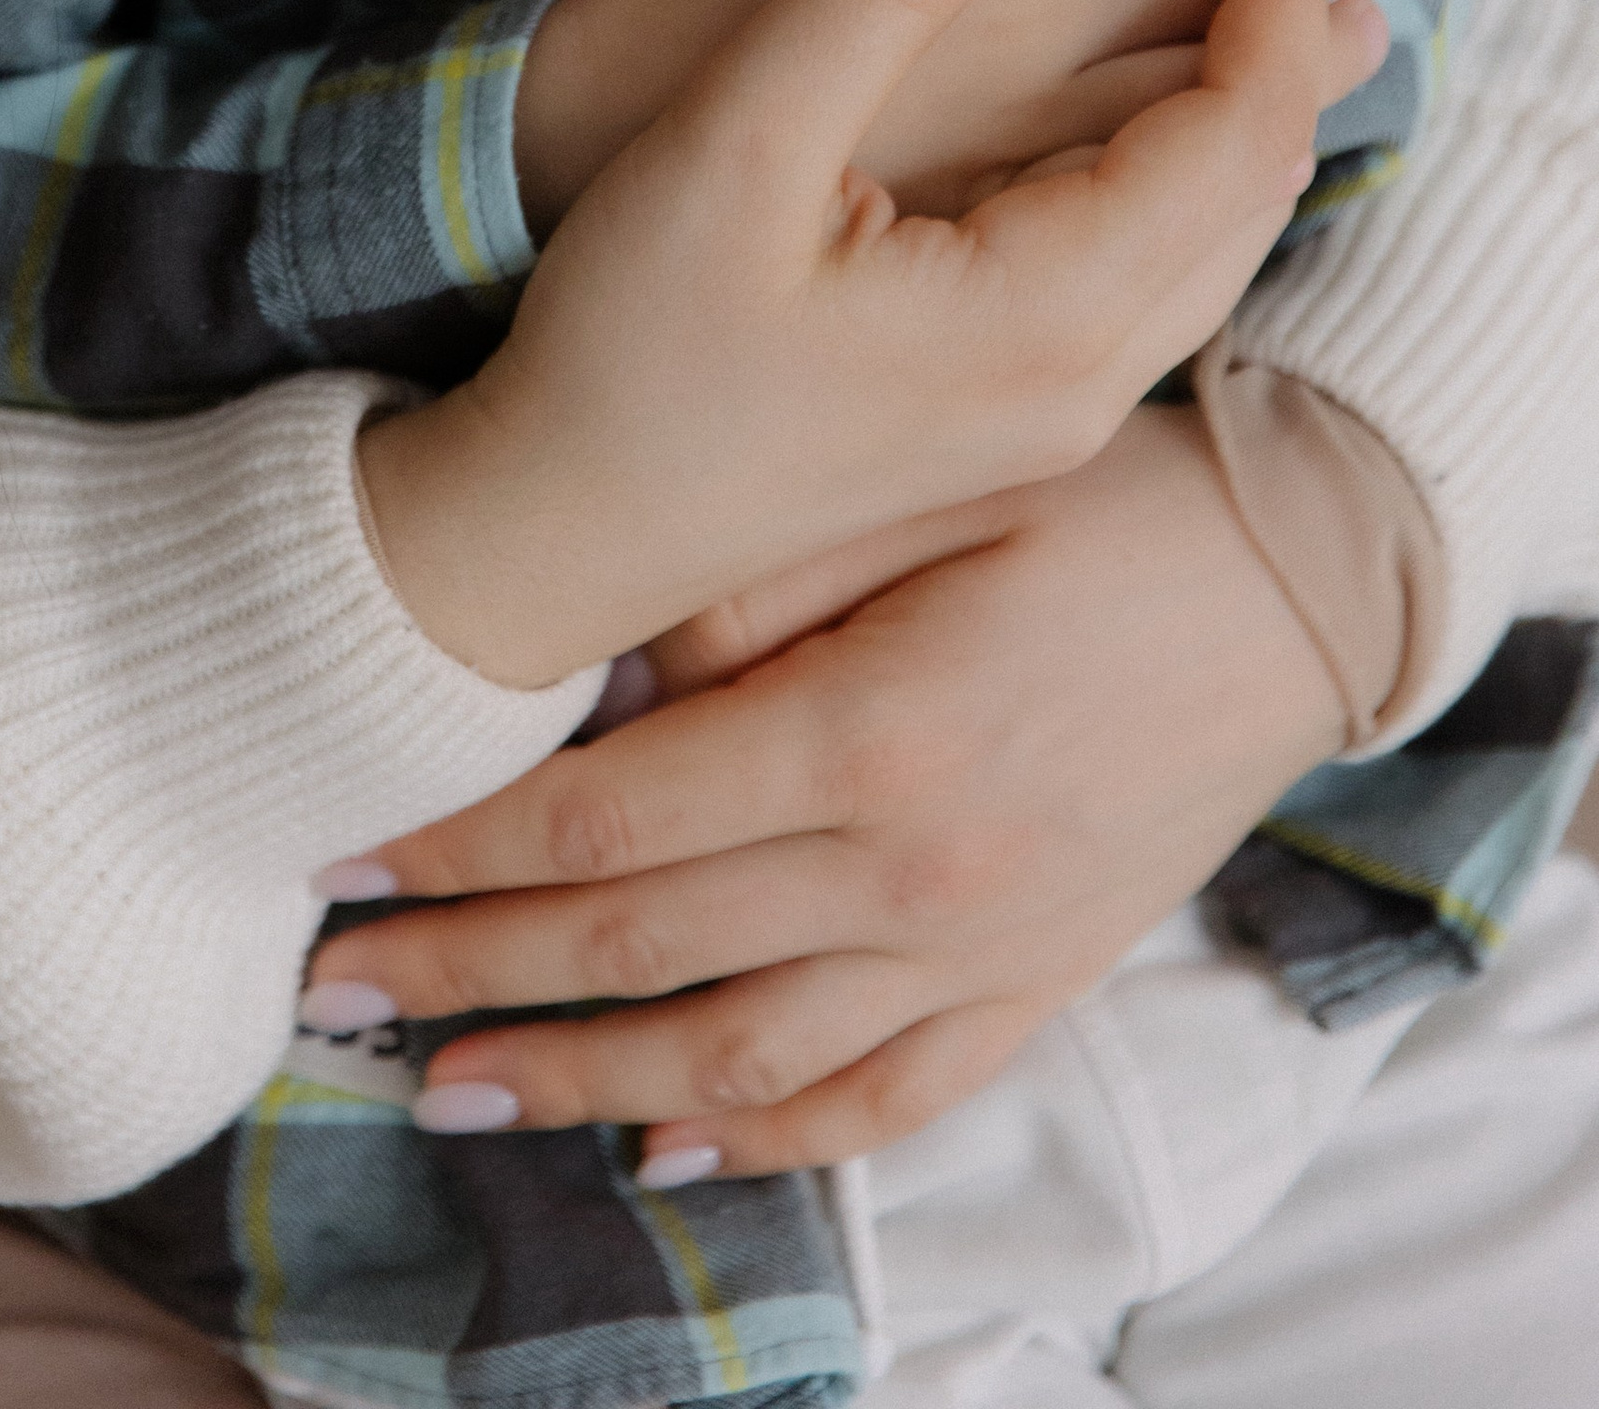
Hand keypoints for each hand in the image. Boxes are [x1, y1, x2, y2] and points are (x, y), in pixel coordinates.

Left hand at [314, 405, 1347, 1173]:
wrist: (1293, 572)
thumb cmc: (1094, 491)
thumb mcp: (917, 483)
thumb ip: (748, 585)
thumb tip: (605, 668)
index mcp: (870, 732)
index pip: (605, 825)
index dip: (457, 849)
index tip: (338, 855)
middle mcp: (914, 872)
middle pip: (638, 952)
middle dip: (466, 974)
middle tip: (329, 994)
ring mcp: (981, 948)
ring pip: (738, 1055)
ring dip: (576, 1079)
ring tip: (444, 1091)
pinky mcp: (1038, 981)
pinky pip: (884, 1098)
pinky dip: (768, 1135)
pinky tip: (668, 1139)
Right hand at [360, 0, 1381, 689]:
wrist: (559, 532)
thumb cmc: (629, 347)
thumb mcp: (732, 138)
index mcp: (1043, 313)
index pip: (1237, 127)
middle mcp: (1084, 382)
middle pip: (1258, 189)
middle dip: (1292, 39)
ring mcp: (1054, 418)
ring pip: (1220, 246)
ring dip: (1252, 108)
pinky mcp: (1012, 424)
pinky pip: (1163, 281)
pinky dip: (1193, 173)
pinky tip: (1157, 122)